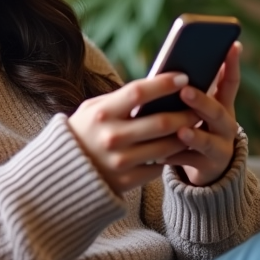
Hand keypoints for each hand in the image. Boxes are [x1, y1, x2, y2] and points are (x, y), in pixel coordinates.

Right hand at [67, 72, 200, 194]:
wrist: (62, 174)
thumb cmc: (83, 132)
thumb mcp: (92, 109)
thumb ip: (120, 99)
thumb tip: (157, 87)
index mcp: (101, 114)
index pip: (139, 92)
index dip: (164, 84)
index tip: (184, 78)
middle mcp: (111, 137)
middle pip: (160, 122)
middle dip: (185, 114)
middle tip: (198, 108)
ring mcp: (119, 161)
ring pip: (165, 147)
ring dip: (183, 137)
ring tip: (192, 127)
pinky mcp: (125, 181)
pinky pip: (157, 168)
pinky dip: (168, 158)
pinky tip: (174, 149)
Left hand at [162, 41, 242, 185]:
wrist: (205, 168)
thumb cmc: (195, 127)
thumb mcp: (197, 109)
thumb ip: (189, 91)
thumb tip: (168, 69)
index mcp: (222, 105)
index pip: (231, 82)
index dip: (232, 65)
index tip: (232, 46)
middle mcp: (226, 125)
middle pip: (217, 112)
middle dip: (202, 101)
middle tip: (185, 91)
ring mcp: (220, 148)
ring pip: (207, 141)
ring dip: (194, 134)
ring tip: (181, 130)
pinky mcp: (208, 167)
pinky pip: (190, 161)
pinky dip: (175, 156)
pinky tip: (159, 153)